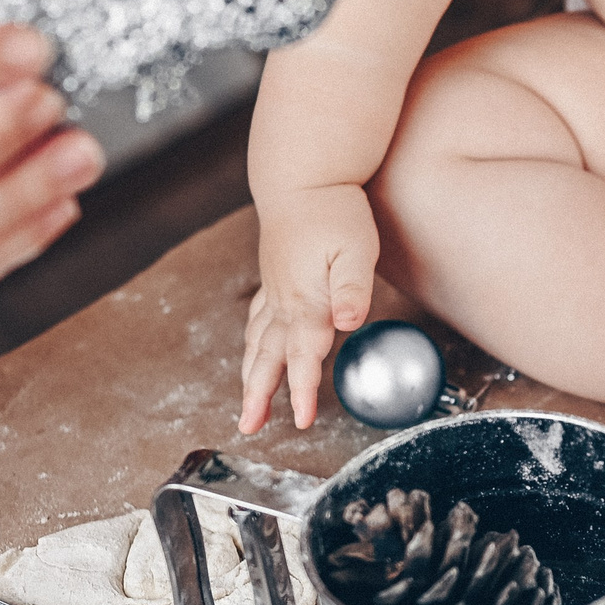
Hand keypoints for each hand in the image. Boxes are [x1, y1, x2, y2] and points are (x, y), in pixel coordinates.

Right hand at [239, 183, 381, 432]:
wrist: (302, 177)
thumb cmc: (334, 211)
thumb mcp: (356, 249)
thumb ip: (353, 289)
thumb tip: (349, 323)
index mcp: (305, 300)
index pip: (303, 356)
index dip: (303, 391)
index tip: (303, 421)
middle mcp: (283, 301)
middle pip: (267, 358)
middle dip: (258, 396)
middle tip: (248, 427)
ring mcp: (274, 290)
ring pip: (256, 343)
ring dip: (251, 376)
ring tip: (249, 404)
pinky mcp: (273, 279)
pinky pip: (257, 322)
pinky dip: (253, 347)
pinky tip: (253, 355)